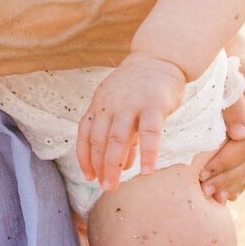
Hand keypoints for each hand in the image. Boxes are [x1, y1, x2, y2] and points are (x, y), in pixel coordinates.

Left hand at [77, 52, 186, 189]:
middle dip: (99, 166)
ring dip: (114, 164)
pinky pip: (150, 132)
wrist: (159, 58)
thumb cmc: (140, 88)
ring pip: (117, 138)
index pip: (85, 134)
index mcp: (99, 105)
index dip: (85, 157)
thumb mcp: (123, 108)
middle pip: (99, 139)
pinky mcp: (154, 104)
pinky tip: (147, 170)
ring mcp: (131, 104)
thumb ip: (122, 135)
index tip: (88, 176)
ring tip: (113, 185)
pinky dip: (148, 153)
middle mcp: (110, 105)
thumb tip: (123, 164)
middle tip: (104, 186)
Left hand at [199, 45, 244, 202]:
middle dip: (228, 179)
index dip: (226, 163)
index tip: (203, 174)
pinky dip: (241, 180)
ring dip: (234, 184)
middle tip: (204, 191)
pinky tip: (228, 195)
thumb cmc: (226, 66)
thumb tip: (241, 136)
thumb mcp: (228, 79)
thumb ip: (234, 105)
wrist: (235, 57)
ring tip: (213, 198)